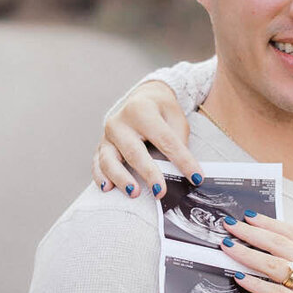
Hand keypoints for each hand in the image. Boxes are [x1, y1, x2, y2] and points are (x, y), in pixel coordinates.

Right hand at [93, 80, 200, 197]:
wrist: (142, 99)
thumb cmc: (161, 111)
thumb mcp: (176, 119)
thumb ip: (178, 142)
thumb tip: (181, 172)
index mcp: (142, 110)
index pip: (165, 140)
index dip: (182, 160)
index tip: (196, 178)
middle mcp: (120, 122)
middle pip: (134, 151)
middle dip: (148, 173)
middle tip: (160, 192)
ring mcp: (107, 135)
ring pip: (109, 159)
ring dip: (121, 178)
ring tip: (134, 193)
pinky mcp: (101, 146)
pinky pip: (97, 163)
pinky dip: (100, 177)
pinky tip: (107, 188)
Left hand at [223, 216, 292, 292]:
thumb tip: (281, 262)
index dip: (270, 223)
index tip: (250, 218)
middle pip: (282, 244)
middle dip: (253, 232)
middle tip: (230, 225)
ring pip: (276, 265)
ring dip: (248, 254)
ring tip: (229, 247)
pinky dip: (256, 285)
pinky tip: (240, 279)